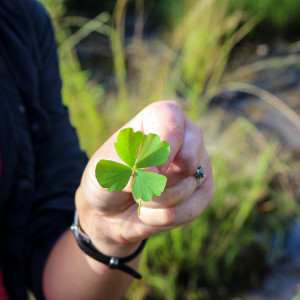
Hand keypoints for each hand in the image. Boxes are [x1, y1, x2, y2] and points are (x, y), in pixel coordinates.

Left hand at [75, 101, 214, 260]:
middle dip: (156, 182)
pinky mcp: (204, 190)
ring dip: (155, 201)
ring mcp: (199, 163)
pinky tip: (152, 210)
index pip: (170, 122)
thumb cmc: (110, 178)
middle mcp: (187, 136)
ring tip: (141, 196)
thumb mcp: (106, 168)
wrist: (112, 208)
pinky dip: (164, 217)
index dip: (159, 149)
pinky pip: (192, 209)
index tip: (141, 171)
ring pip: (188, 187)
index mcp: (160, 117)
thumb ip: (126, 164)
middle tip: (136, 186)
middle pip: (187, 159)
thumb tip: (152, 173)